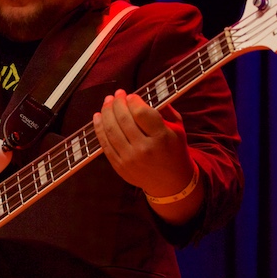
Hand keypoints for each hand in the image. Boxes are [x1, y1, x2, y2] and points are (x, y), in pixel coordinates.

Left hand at [93, 90, 202, 222]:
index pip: (141, 113)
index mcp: (161, 137)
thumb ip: (164, 110)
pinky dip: (99, 129)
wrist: (171, 183)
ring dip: (106, 113)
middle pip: (124, 119)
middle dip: (117, 103)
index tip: (130, 95)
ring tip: (107, 102)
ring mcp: (129, 159)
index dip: (132, 101)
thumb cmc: (174, 151)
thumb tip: (144, 95)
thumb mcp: (178, 129)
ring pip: (111, 130)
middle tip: (116, 94)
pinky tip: (98, 117)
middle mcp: (144, 149)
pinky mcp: (119, 166)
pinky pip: (105, 144)